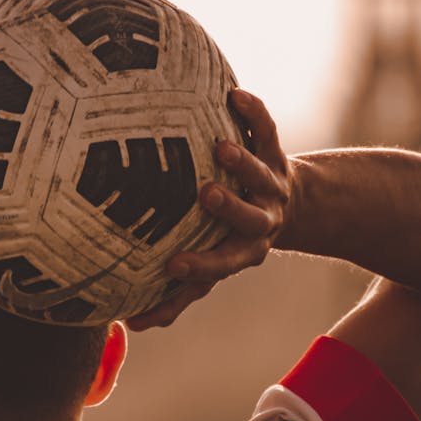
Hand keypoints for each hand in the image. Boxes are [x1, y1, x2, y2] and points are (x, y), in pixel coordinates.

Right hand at [127, 89, 291, 330]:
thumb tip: (131, 326)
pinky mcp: (275, 151)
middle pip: (251, 220)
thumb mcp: (211, 265)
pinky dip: (254, 112)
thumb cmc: (231, 239)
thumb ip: (177, 295)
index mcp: (242, 252)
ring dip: (243, 163)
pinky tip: (234, 94)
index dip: (201, 267)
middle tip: (206, 194)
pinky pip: (267, 128)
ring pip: (261, 174)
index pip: (221, 264)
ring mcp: (270, 185)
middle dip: (231, 209)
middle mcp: (261, 221)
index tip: (172, 265)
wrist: (289, 204)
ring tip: (219, 147)